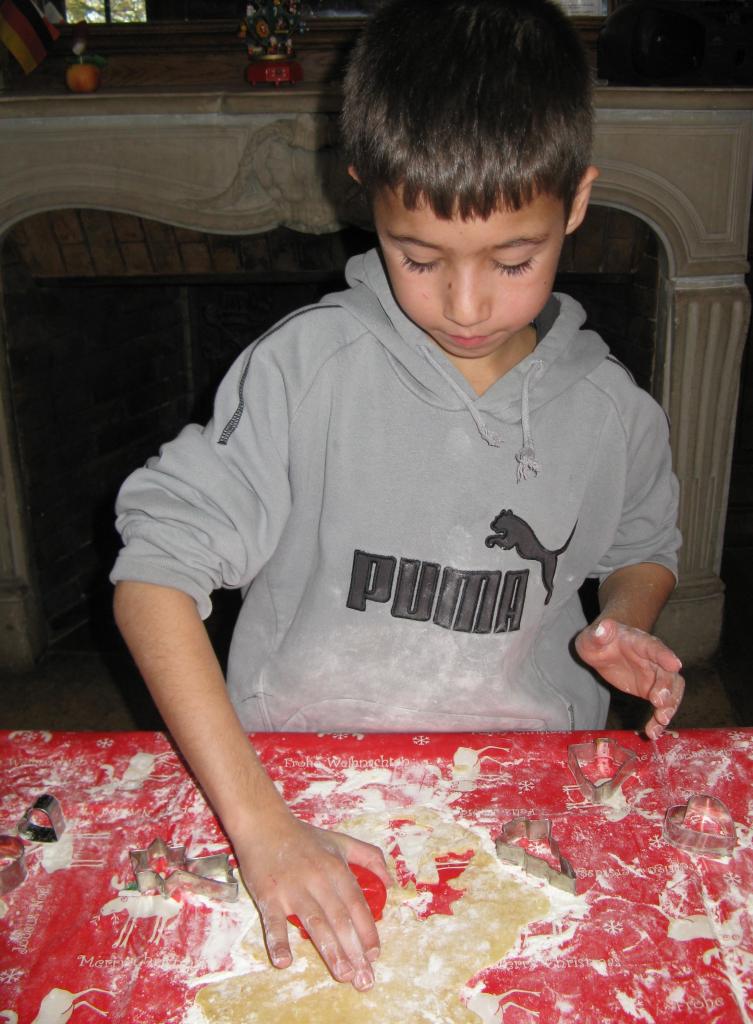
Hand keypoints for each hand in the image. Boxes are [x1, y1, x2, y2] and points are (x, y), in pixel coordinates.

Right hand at [235, 807, 391, 989]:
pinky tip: (283, 962)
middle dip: (354, 951)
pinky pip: (273, 922)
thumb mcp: (340, 841)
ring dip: (330, 951)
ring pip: (315, 923)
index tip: (375, 955)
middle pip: (340, 919)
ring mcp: (293, 889)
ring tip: (343, 975)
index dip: (367, 931)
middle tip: (364, 979)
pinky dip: (278, 942)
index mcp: (336, 868)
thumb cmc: (303, 837)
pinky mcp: (268, 895)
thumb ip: (369, 857)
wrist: (263, 824)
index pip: (357, 905)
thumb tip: (390, 882)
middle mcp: (318, 880)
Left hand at [575, 617, 683, 738]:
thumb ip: (599, 633)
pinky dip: (659, 720)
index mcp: (639, 642)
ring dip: (670, 706)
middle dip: (667, 688)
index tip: (675, 665)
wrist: (603, 649)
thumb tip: (604, 627)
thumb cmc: (598, 639)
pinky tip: (653, 733)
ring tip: (661, 721)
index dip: (664, 655)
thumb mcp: (592, 636)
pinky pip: (661, 706)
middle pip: (667, 673)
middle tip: (659, 702)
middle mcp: (653, 659)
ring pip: (671, 691)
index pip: (654, 647)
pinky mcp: (651, 690)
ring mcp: (654, 675)